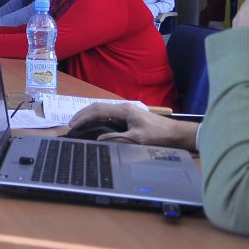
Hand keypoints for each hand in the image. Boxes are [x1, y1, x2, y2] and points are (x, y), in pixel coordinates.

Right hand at [68, 103, 197, 149]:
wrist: (177, 134)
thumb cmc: (159, 136)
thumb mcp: (138, 139)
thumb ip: (117, 139)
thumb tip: (98, 140)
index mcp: (124, 110)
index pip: (98, 111)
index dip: (83, 117)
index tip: (72, 125)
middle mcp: (123, 108)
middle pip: (98, 107)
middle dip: (83, 114)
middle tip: (71, 124)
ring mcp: (127, 111)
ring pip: (103, 110)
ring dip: (90, 115)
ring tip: (79, 123)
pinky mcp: (130, 117)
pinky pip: (109, 115)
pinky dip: (98, 118)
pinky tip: (95, 125)